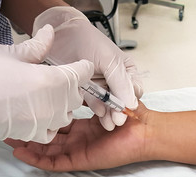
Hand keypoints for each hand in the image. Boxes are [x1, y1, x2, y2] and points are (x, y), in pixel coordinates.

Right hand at [0, 25, 93, 146]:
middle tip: (59, 77)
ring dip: (62, 104)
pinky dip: (50, 123)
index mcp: (51, 80)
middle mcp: (52, 105)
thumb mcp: (9, 54)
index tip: (78, 64)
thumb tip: (50, 33)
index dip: (81, 67)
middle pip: (76, 96)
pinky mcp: (30, 134)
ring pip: (66, 114)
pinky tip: (40, 113)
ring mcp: (42, 122)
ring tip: (48, 94)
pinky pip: (51, 131)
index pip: (81, 74)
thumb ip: (36, 47)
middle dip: (72, 85)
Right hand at [4, 101, 149, 171]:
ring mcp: (77, 151)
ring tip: (6, 137)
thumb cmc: (130, 115)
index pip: (54, 124)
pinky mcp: (80, 160)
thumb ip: (88, 93)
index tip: (23, 109)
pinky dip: (36, 159)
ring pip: (45, 151)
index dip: (38, 118)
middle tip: (7, 124)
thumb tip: (70, 80)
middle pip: (45, 139)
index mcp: (81, 126)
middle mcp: (77, 139)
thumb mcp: (104, 98)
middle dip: (27, 132)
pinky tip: (20, 152)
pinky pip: (54, 163)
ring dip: (26, 145)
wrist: (145, 130)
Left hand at [32, 7, 142, 130]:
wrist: (61, 34)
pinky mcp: (87, 91)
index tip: (126, 109)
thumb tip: (132, 104)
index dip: (130, 100)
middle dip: (120, 111)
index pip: (134, 91)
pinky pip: (94, 103)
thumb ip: (121, 82)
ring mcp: (101, 86)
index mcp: (126, 70)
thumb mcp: (109, 60)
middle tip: (117, 120)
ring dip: (109, 113)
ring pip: (108, 105)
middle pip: (122, 101)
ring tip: (109, 123)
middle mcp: (116, 79)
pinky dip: (97, 109)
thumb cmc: (88, 40)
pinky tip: (99, 113)